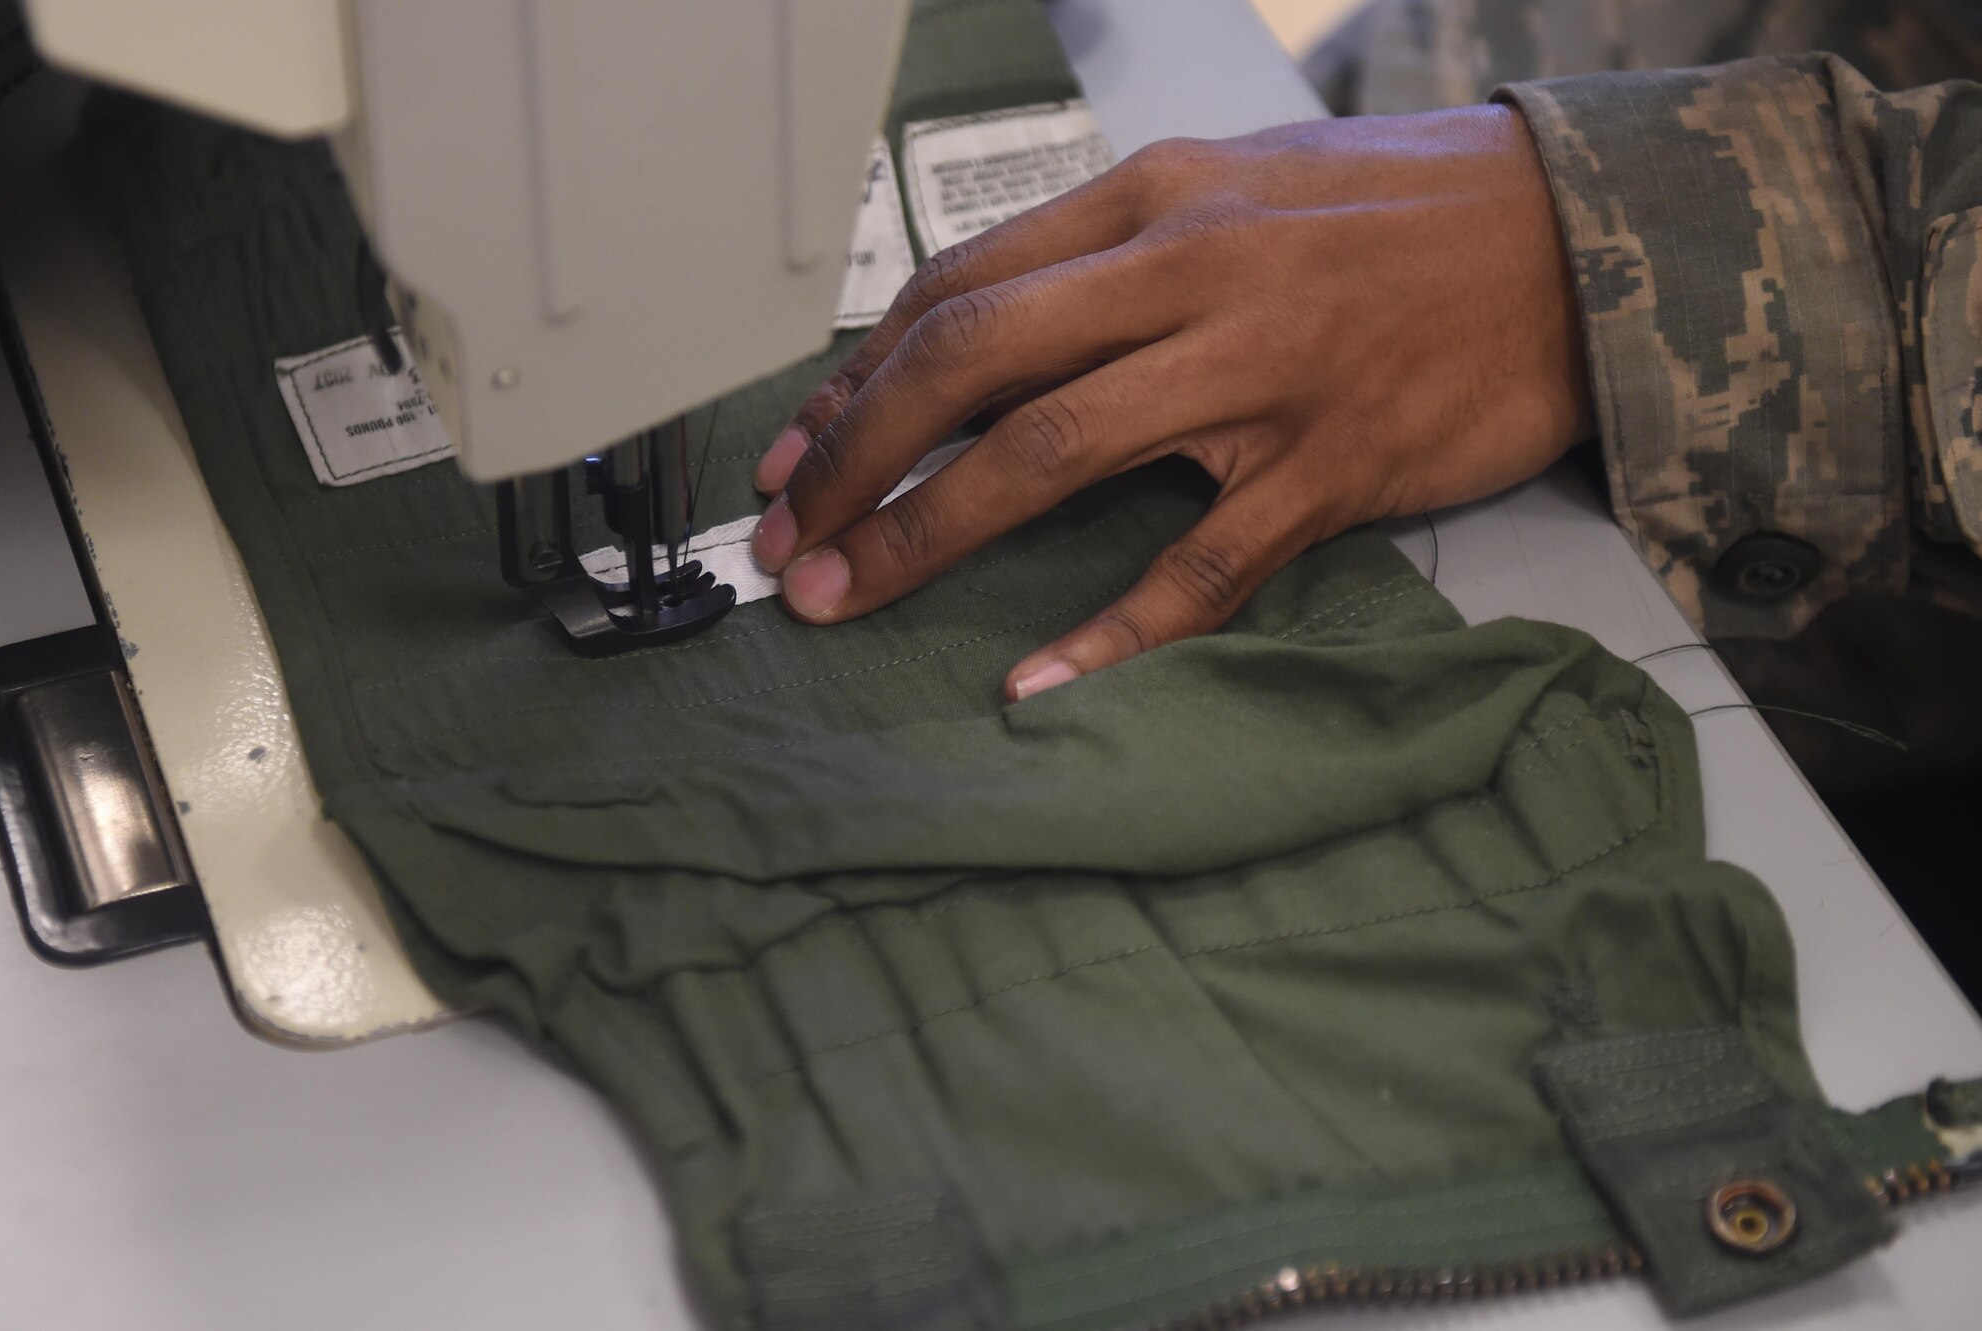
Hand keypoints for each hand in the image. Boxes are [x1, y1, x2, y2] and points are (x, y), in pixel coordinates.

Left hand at [749, 104, 1591, 700]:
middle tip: (785, 540)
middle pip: (973, 363)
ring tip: (843, 597)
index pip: (958, 289)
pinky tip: (1035, 682)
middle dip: (853, 459)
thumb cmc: (1394, 214)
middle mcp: (1190, 271)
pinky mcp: (1331, 467)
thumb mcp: (1235, 185)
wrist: (1572, 241)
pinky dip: (1111, 631)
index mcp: (1154, 198)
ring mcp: (1262, 372)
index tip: (795, 454)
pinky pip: (1202, 564)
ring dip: (928, 535)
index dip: (856, 381)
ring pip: (1054, 454)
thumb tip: (982, 330)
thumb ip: (1112, 252)